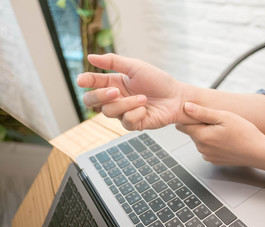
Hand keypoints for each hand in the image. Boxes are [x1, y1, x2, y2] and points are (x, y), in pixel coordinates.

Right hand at [77, 54, 192, 129]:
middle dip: (100, 96)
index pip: (92, 83)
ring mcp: (123, 112)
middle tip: (115, 91)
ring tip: (143, 98)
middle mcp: (115, 98)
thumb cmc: (158, 81)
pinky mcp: (133, 124)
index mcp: (113, 82)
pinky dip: (136, 113)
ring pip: (109, 112)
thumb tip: (90, 57)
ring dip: (126, 104)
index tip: (82, 80)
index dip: (85, 81)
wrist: (176, 97)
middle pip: (92, 101)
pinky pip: (125, 121)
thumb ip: (113, 62)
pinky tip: (146, 109)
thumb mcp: (135, 67)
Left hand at [176, 102, 264, 166]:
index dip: (189, 117)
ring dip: (206, 133)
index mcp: (202, 136)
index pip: (182, 125)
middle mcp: (201, 148)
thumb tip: (186, 107)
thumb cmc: (244, 133)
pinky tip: (225, 139)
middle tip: (218, 121)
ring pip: (199, 140)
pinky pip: (207, 148)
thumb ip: (203, 112)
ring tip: (223, 130)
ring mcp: (207, 156)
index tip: (199, 113)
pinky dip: (212, 142)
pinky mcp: (213, 160)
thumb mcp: (224, 117)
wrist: (259, 152)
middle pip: (192, 132)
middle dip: (200, 125)